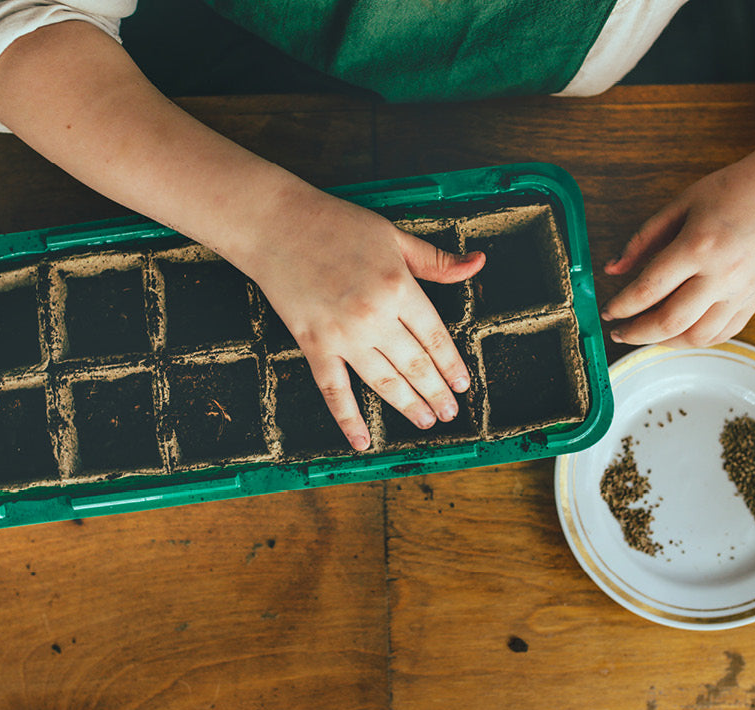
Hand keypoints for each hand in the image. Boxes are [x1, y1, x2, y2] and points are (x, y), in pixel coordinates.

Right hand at [244, 187, 484, 450]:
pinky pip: (334, 391)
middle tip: (450, 412)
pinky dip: (349, 419)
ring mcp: (343, 335)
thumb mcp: (394, 236)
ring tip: (427, 420)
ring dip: (408, 405)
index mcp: (398, 287)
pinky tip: (363, 441)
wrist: (276, 224)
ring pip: (384, 382)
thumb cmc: (336, 224)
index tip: (463, 384)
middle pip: (415, 365)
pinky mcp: (313, 345)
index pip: (435, 337)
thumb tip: (478, 264)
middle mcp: (374, 317)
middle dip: (437, 392)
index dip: (452, 365)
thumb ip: (436, 261)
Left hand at [600, 157, 754, 347]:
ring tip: (648, 334)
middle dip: (637, 333)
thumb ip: (643, 239)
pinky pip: (723, 333)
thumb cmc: (735, 189)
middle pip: (670, 322)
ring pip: (697, 337)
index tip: (608, 311)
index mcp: (698, 246)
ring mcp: (743, 291)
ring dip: (666, 342)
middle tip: (620, 332)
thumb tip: (612, 270)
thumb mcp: (681, 204)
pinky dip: (697, 339)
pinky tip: (680, 331)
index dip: (621, 307)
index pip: (648, 289)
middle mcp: (722, 274)